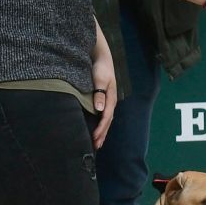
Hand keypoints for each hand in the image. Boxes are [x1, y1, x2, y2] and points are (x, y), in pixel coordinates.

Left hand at [90, 32, 117, 149]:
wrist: (102, 58)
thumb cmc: (100, 68)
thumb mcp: (99, 79)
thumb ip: (99, 93)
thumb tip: (99, 109)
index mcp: (111, 98)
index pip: (106, 117)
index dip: (100, 129)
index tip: (94, 139)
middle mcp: (110, 101)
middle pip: (107, 121)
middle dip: (102, 134)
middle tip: (95, 146)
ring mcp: (108, 100)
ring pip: (106, 119)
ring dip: (102, 131)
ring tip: (96, 143)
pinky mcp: (103, 99)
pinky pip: (103, 115)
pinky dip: (100, 124)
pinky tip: (96, 128)